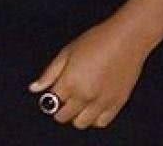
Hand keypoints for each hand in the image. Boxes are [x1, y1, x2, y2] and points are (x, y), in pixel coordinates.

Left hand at [28, 16, 153, 129]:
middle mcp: (85, 96)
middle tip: (65, 97)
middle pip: (64, 116)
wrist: (127, 38)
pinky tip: (93, 106)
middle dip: (61, 108)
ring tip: (79, 102)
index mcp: (70, 82)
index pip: (51, 102)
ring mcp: (102, 102)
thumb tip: (35, 88)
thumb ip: (50, 73)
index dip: (50, 97)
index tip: (55, 91)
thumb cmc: (98, 40)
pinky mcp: (117, 104)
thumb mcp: (67, 52)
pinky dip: (94, 118)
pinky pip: (101, 122)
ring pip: (81, 123)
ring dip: (76, 116)